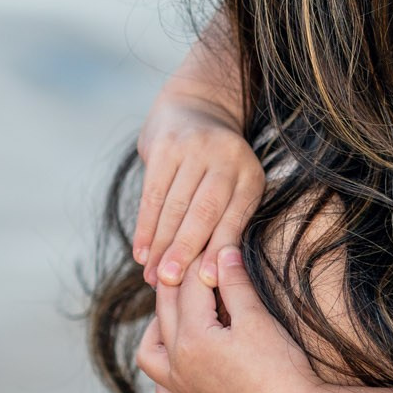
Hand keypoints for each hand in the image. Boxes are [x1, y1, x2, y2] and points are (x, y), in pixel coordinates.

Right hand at [133, 96, 264, 291]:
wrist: (195, 109)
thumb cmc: (217, 166)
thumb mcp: (235, 187)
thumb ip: (229, 224)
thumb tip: (213, 276)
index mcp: (251, 175)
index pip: (232, 219)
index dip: (217, 252)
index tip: (205, 283)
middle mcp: (227, 158)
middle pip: (202, 212)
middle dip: (183, 251)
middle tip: (167, 283)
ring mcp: (195, 148)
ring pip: (174, 205)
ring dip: (160, 244)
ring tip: (150, 274)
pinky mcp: (166, 145)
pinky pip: (152, 193)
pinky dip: (145, 225)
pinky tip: (140, 250)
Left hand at [138, 247, 317, 392]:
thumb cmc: (280, 370)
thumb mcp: (257, 320)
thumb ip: (235, 284)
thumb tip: (221, 251)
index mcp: (191, 338)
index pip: (188, 287)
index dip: (200, 261)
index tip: (210, 245)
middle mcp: (176, 365)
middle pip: (165, 313)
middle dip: (175, 284)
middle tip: (192, 266)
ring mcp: (181, 391)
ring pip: (149, 354)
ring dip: (157, 329)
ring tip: (176, 313)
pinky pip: (162, 389)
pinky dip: (164, 370)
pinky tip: (181, 361)